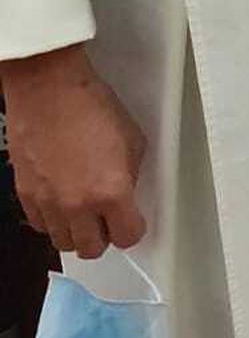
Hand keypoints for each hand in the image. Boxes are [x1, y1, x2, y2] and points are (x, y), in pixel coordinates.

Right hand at [2, 45, 146, 257]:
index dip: (132, 228)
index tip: (132, 221)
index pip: (127, 237)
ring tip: (83, 210)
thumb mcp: (132, 139)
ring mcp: (48, 202)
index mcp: (111, 192)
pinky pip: (40, 225)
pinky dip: (52, 220)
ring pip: (63, 242)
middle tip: (107, 219)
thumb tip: (127, 192)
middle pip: (92, 249)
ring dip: (76, 231)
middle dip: (104, 236)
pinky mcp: (25, 194)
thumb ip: (130, 176)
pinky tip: (60, 201)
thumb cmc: (89, 104)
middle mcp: (78, 204)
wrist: (48, 88)